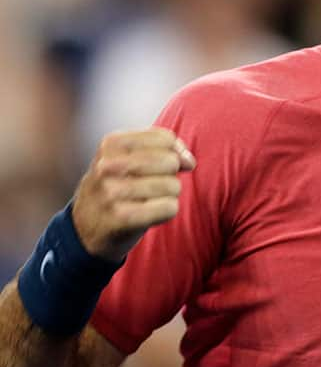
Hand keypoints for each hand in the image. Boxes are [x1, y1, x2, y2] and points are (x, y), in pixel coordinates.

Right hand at [71, 128, 196, 262]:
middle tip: (151, 186)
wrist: (85, 228)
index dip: (174, 152)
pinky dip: (167, 212)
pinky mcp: (122, 218)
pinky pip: (169, 208)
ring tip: (147, 200)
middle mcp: (107, 166)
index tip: (161, 166)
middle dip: (171, 175)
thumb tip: (189, 161)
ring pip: (173, 186)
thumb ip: (165, 149)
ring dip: (169, 195)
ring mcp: (112, 193)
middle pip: (170, 161)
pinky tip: (149, 215)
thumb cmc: (119, 186)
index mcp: (111, 144)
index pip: (166, 138)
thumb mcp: (131, 158)